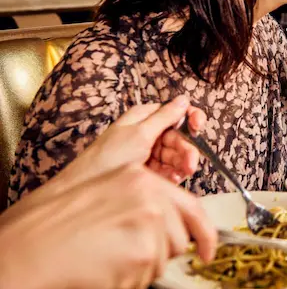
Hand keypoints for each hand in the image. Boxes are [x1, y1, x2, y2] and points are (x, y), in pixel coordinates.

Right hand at [0, 165, 216, 288]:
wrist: (31, 249)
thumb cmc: (59, 226)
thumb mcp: (107, 195)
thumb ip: (145, 203)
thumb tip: (173, 225)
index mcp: (141, 179)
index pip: (192, 206)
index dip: (205, 233)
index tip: (209, 249)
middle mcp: (151, 197)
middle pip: (182, 238)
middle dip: (162, 253)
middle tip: (129, 255)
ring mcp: (150, 224)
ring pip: (165, 260)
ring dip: (142, 267)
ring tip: (108, 258)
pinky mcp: (144, 252)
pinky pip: (148, 278)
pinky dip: (129, 281)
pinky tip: (104, 269)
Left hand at [59, 96, 205, 186]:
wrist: (86, 189)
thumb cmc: (108, 158)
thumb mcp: (139, 134)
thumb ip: (164, 116)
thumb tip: (184, 99)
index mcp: (144, 117)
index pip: (175, 112)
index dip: (190, 118)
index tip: (198, 126)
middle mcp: (147, 133)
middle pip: (178, 136)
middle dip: (186, 149)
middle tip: (189, 164)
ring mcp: (148, 153)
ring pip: (176, 154)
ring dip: (181, 164)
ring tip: (179, 175)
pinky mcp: (148, 171)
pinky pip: (169, 170)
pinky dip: (173, 175)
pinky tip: (172, 180)